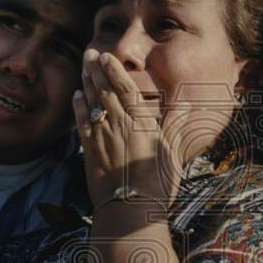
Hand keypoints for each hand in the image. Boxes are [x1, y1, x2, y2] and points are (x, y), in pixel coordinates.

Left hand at [73, 49, 190, 207]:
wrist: (131, 209)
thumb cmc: (158, 183)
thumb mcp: (173, 153)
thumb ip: (177, 127)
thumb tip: (186, 106)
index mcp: (141, 123)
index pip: (125, 89)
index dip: (114, 71)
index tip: (106, 56)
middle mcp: (119, 124)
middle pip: (105, 90)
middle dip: (96, 70)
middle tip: (89, 53)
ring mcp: (102, 136)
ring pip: (92, 103)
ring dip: (86, 82)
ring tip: (83, 67)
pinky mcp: (90, 150)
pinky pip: (82, 122)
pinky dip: (78, 107)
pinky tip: (77, 96)